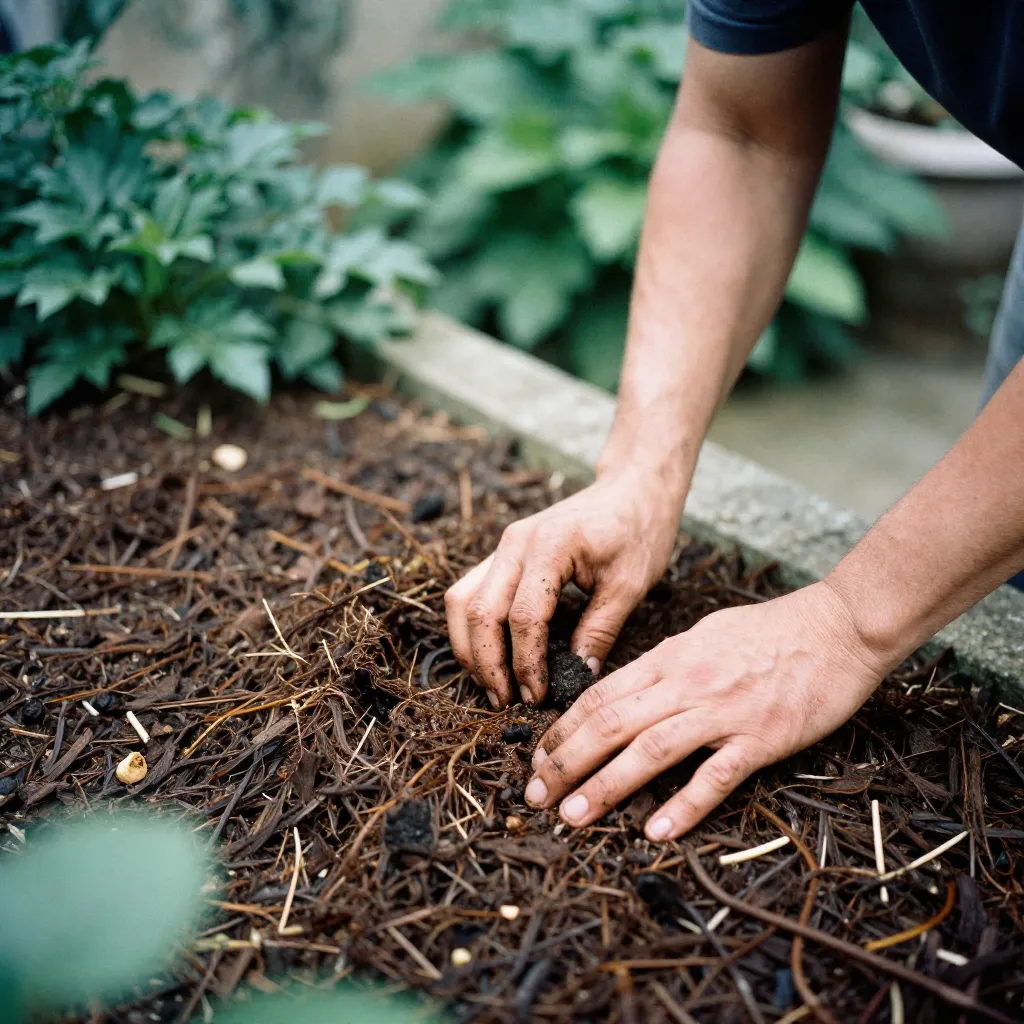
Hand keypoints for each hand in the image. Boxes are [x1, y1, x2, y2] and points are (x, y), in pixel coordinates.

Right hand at [445, 466, 683, 706]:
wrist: (632, 489)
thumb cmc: (637, 531)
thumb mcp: (630, 585)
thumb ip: (599, 631)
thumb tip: (577, 678)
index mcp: (550, 546)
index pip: (523, 616)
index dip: (526, 663)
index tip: (537, 697)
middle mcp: (514, 542)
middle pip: (479, 611)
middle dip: (487, 663)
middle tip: (506, 702)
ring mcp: (503, 546)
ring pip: (461, 601)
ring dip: (469, 648)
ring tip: (492, 686)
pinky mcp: (502, 554)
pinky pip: (470, 592)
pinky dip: (473, 628)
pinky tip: (491, 657)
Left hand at [523, 581, 886, 840]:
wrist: (836, 628)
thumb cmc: (769, 632)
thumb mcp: (703, 636)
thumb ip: (664, 665)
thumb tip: (628, 690)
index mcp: (669, 658)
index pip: (601, 695)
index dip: (563, 729)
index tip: (538, 757)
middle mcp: (686, 683)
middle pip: (611, 723)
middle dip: (566, 761)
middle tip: (535, 795)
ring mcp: (723, 711)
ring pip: (650, 749)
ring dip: (606, 785)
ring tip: (572, 815)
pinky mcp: (761, 737)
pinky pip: (715, 775)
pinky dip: (684, 804)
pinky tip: (657, 830)